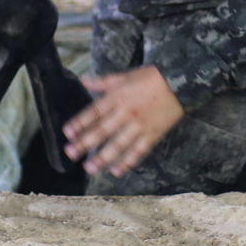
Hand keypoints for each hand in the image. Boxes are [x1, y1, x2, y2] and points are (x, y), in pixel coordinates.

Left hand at [63, 66, 184, 177]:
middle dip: (85, 143)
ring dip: (103, 157)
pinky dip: (127, 162)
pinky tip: (116, 170)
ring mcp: (139, 126)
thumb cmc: (150, 78)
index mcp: (117, 97)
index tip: (67, 133)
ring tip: (90, 168)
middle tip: (71, 154)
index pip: (94, 112)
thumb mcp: (124, 75)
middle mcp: (125, 113)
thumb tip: (84, 80)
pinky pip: (138, 151)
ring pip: (118, 144)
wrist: (178, 83)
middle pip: (102, 130)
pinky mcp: (152, 135)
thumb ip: (103, 82)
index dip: (80, 123)